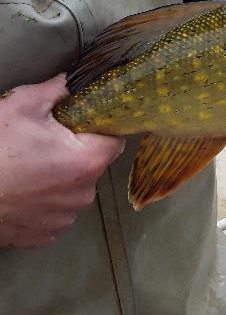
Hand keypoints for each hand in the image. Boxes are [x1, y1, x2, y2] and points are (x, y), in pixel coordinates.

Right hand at [0, 75, 124, 247]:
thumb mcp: (22, 106)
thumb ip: (57, 90)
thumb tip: (73, 80)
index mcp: (88, 160)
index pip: (115, 140)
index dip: (101, 129)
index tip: (84, 124)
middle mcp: (83, 193)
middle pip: (92, 165)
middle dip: (75, 152)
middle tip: (45, 143)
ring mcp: (64, 217)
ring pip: (73, 190)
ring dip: (58, 179)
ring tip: (28, 168)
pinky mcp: (44, 234)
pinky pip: (53, 212)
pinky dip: (41, 202)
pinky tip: (22, 190)